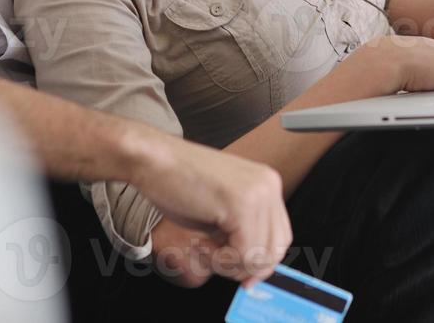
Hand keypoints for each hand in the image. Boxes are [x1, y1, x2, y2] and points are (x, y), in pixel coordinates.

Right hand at [126, 129, 291, 285]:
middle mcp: (269, 185)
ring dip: (229, 264)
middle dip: (245, 267)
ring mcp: (258, 193)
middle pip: (275, 249)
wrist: (152, 159)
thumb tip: (254, 269)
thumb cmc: (177, 182)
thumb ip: (242, 233)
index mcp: (267, 183)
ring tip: (205, 248)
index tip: (239, 274)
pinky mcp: (242, 204)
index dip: (259, 263)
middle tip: (216, 259)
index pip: (280, 237)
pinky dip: (220, 260)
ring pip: (260, 256)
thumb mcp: (221, 210)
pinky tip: (201, 244)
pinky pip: (243, 253)